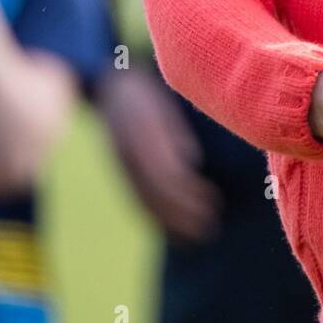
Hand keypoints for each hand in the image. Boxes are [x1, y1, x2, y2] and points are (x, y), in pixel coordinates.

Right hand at [97, 65, 221, 241]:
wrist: (108, 85)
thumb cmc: (144, 90)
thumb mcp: (162, 102)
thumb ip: (174, 130)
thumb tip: (191, 159)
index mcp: (142, 137)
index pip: (168, 173)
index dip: (191, 193)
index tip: (214, 203)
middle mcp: (130, 157)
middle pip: (158, 194)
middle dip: (185, 214)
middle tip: (211, 227)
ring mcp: (123, 167)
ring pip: (146, 202)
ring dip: (171, 223)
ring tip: (196, 237)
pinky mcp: (122, 172)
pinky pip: (137, 200)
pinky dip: (155, 218)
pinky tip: (171, 229)